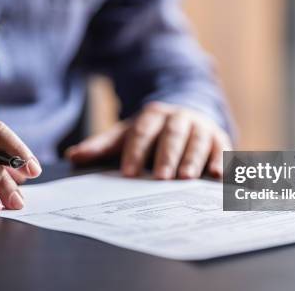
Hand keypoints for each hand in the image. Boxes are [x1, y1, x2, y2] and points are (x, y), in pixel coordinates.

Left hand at [67, 102, 231, 178]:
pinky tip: (217, 175)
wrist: (185, 118)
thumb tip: (73, 156)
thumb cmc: (150, 134)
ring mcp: (201, 127)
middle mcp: (179, 118)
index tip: (128, 173)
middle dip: (167, 156)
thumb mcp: (126, 135)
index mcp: (153, 115)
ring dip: (193, 159)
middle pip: (172, 135)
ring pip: (197, 140)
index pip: (142, 132)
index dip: (135, 151)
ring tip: (187, 178)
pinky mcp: (219, 138)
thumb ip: (102, 146)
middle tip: (161, 178)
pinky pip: (221, 148)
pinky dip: (220, 160)